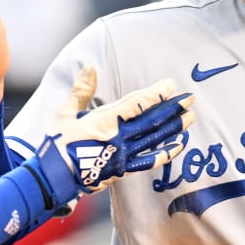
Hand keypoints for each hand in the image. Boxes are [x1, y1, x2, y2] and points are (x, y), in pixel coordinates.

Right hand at [30, 65, 194, 201]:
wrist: (53, 178)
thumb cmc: (56, 144)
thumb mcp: (64, 112)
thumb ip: (81, 90)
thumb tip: (90, 66)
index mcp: (104, 120)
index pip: (137, 103)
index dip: (156, 93)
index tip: (171, 85)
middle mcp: (118, 136)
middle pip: (151, 119)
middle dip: (172, 108)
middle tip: (191, 99)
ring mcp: (122, 154)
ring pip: (154, 138)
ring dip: (173, 127)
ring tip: (190, 118)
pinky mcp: (122, 170)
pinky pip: (148, 162)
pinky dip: (164, 154)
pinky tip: (177, 146)